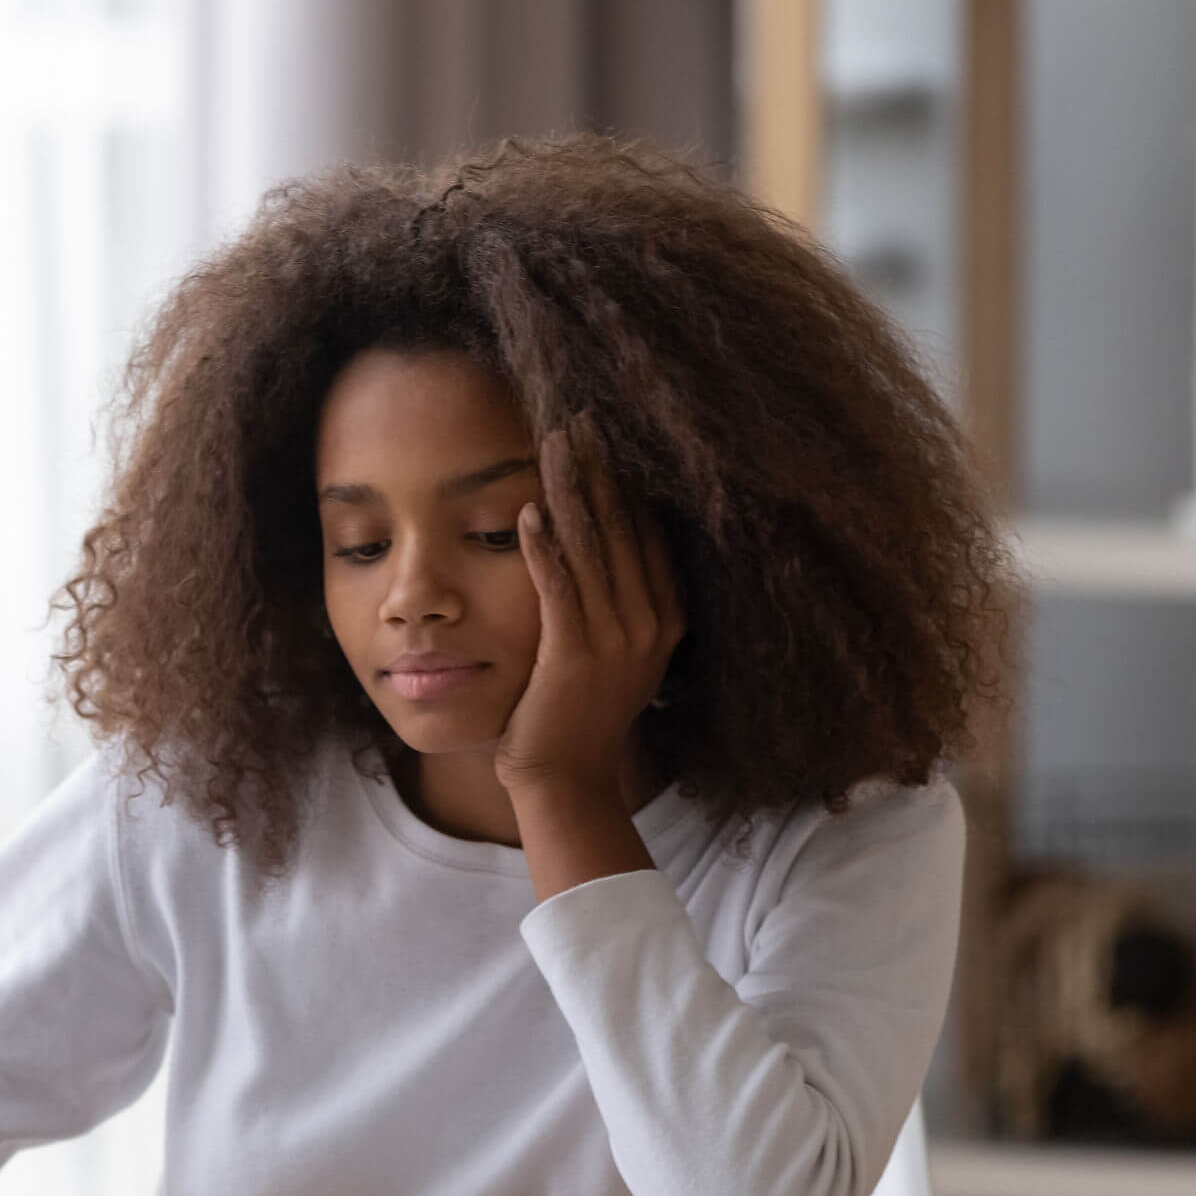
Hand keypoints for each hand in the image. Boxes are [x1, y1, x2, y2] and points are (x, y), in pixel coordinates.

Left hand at [495, 418, 684, 801]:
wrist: (567, 779)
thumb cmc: (580, 713)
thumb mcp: (617, 652)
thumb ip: (621, 601)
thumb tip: (609, 543)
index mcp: (666, 617)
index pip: (649, 530)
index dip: (627, 478)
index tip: (607, 432)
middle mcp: (650, 623)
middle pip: (625, 526)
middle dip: (601, 467)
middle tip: (579, 416)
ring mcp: (617, 640)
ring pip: (593, 547)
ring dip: (571, 490)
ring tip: (554, 442)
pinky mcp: (575, 656)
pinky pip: (560, 587)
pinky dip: (545, 546)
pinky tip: (529, 509)